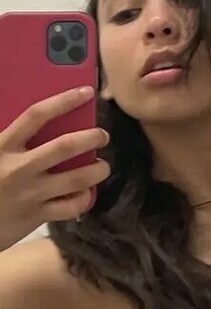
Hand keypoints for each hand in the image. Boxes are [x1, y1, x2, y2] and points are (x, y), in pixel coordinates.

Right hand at [0, 87, 110, 251]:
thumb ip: (11, 138)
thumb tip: (38, 122)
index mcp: (3, 146)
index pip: (36, 115)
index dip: (64, 101)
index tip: (86, 93)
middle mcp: (19, 168)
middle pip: (65, 147)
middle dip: (91, 137)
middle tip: (102, 136)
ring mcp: (31, 193)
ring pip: (77, 179)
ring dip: (97, 171)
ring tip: (102, 167)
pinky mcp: (38, 216)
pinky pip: (71, 207)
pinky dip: (84, 198)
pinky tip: (84, 193)